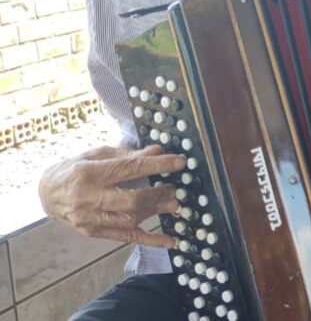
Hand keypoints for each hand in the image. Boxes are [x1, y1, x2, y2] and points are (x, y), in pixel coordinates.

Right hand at [38, 144, 184, 247]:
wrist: (47, 192)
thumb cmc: (74, 169)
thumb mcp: (99, 154)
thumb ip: (127, 154)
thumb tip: (157, 151)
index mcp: (90, 173)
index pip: (130, 169)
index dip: (158, 166)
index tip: (179, 162)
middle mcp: (88, 198)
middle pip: (131, 199)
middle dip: (158, 194)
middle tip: (175, 189)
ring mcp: (90, 218)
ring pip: (129, 219)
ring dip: (155, 212)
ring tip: (173, 204)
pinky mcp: (92, 231)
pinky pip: (125, 237)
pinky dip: (149, 240)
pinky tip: (168, 241)